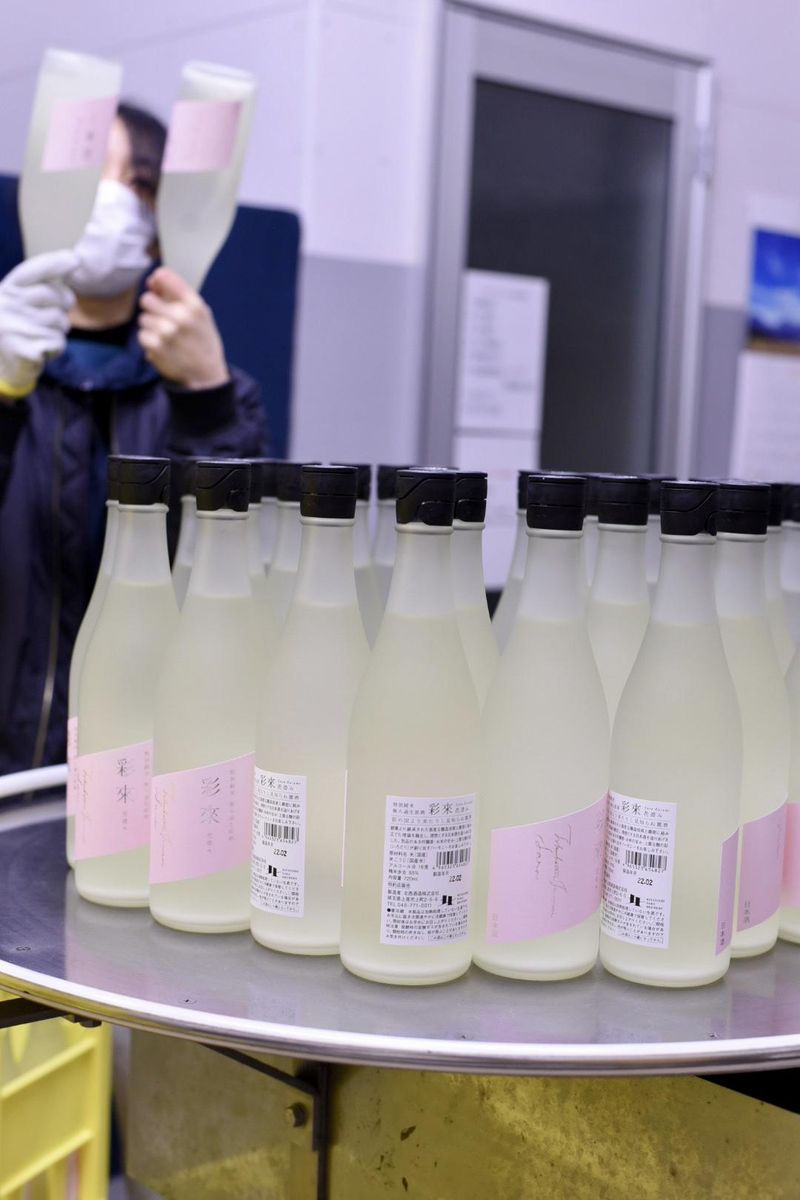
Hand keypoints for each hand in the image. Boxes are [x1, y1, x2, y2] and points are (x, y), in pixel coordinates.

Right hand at [0, 251, 76, 401]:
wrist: (4, 368)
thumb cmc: (18, 330)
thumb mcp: (19, 304)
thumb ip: (37, 287)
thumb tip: (72, 262)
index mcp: (5, 291)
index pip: (29, 271)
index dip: (53, 263)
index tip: (75, 260)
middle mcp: (6, 306)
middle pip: (53, 296)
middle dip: (63, 305)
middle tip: (54, 318)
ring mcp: (14, 327)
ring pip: (60, 321)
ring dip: (58, 331)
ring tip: (40, 337)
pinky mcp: (25, 349)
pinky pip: (59, 342)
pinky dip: (56, 349)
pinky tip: (40, 352)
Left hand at [138, 267, 228, 389]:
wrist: (206, 375)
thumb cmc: (202, 341)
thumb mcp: (201, 314)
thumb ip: (179, 296)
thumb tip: (152, 282)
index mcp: (194, 304)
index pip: (164, 276)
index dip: (157, 281)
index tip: (157, 288)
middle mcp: (180, 316)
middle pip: (147, 298)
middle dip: (152, 307)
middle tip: (163, 318)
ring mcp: (167, 332)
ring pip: (143, 318)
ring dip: (151, 326)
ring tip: (166, 336)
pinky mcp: (156, 347)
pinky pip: (142, 334)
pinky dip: (149, 340)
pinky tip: (162, 346)